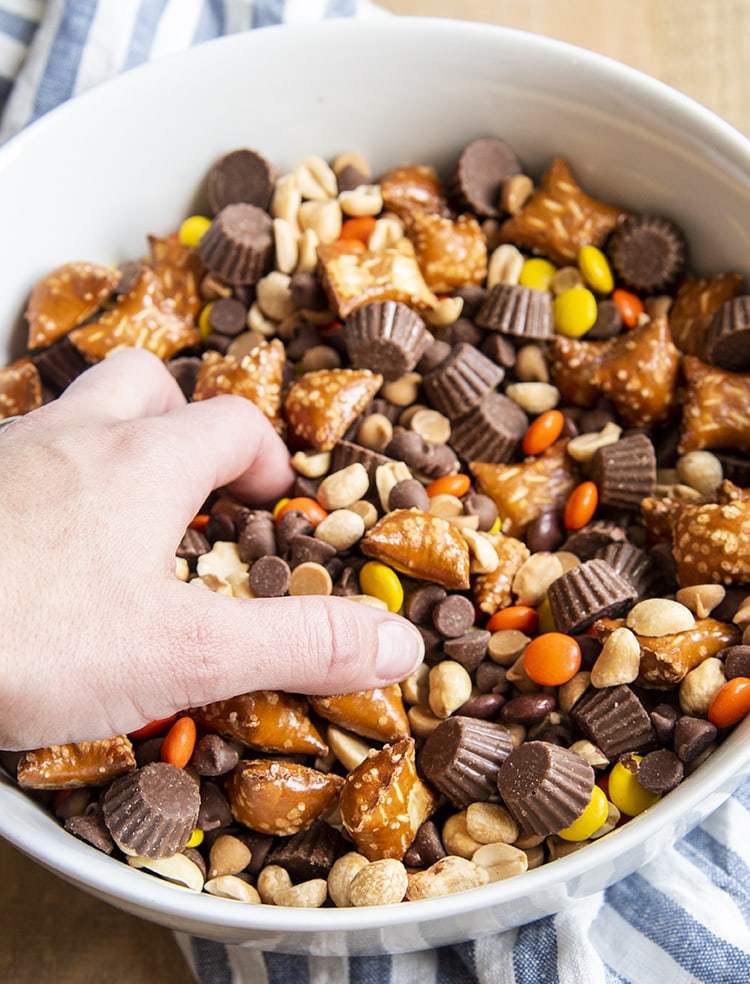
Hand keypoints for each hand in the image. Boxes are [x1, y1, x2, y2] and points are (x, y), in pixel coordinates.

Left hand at [0, 348, 423, 749]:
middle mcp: (71, 440)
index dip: (263, 456)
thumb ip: (298, 643)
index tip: (273, 504)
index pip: (228, 422)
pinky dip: (39, 488)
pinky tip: (33, 552)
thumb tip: (397, 642)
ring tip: (121, 519)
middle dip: (181, 424)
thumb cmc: (27, 636)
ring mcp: (3, 461)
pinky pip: (11, 466)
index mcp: (143, 463)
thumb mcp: (185, 653)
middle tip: (196, 490)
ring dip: (107, 449)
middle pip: (142, 385)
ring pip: (69, 416)